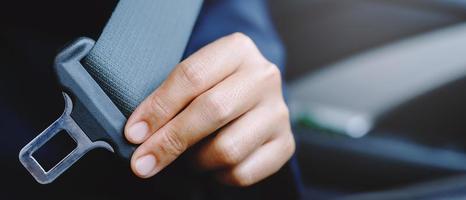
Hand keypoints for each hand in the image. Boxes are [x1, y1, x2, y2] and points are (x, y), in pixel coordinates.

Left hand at [124, 33, 294, 185]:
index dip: (159, 108)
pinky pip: (243, 172)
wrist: (252, 98)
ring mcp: (278, 112)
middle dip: (170, 140)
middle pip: (212, 111)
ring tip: (188, 156)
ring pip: (228, 149)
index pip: (193, 76)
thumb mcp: (194, 78)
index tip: (134, 133)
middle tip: (144, 161)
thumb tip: (140, 135)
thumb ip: (170, 98)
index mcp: (238, 50)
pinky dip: (218, 175)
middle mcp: (264, 77)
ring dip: (196, 161)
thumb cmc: (214, 87)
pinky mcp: (285, 144)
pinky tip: (212, 164)